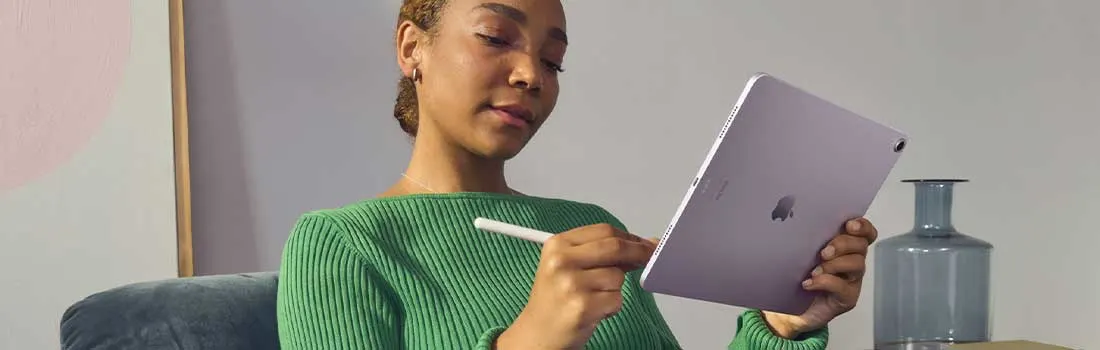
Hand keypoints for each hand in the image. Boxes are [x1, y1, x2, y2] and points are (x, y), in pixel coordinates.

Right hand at [495, 223, 656, 349]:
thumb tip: (644, 243)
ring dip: (614, 289)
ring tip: (594, 298)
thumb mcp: (568, 267)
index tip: (645, 243)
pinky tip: (594, 311)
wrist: (537, 334)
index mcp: (557, 245)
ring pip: (617, 276)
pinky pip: (616, 300)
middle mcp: (561, 261)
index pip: (604, 231)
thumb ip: (602, 253)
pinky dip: (612, 307)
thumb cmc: (556, 300)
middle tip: (650, 258)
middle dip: (639, 253)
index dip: (630, 237)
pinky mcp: (582, 307)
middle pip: (615, 247)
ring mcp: (571, 284)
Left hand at [763, 217, 877, 338]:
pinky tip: (808, 284)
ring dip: (834, 264)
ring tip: (814, 270)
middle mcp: (853, 261)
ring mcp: (852, 280)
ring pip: (857, 264)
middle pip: (861, 245)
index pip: (865, 232)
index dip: (862, 226)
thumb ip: (808, 239)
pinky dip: (825, 282)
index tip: (849, 225)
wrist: (791, 309)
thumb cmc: (797, 277)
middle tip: (823, 252)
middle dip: (843, 244)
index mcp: (845, 246)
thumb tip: (795, 222)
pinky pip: (843, 287)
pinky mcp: (847, 298)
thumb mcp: (801, 253)